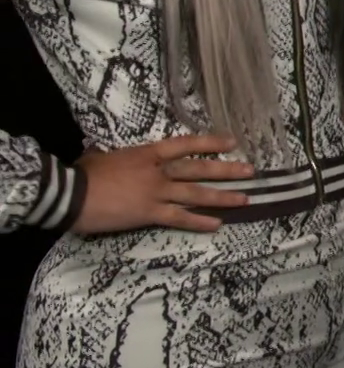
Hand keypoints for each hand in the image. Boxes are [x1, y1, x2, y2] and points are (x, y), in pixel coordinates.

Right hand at [71, 135, 255, 234]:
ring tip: (245, 199)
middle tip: (251, 171)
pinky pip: (179, 218)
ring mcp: (155, 192)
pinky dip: (199, 221)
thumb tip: (106, 153)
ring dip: (222, 197)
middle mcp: (158, 171)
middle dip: (227, 170)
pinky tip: (216, 225)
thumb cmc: (82, 173)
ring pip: (196, 194)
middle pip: (198, 169)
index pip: (186, 145)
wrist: (69, 193)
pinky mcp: (149, 213)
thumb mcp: (101, 156)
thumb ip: (114, 155)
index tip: (232, 142)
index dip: (210, 143)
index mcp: (147, 153)